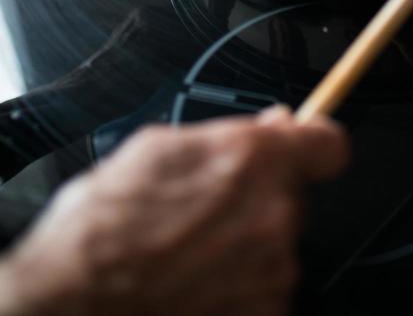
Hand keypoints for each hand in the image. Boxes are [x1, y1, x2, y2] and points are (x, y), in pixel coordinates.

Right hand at [0, 109, 348, 315]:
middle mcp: (274, 214)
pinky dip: (240, 284)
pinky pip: (265, 288)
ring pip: (277, 244)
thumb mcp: (160, 147)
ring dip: (248, 243)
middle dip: (262, 195)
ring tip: (192, 247)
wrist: (72, 298)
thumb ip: (230, 136)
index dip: (314, 144)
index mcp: (253, 159)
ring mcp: (272, 271)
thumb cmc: (105, 223)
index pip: (329, 145)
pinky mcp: (263, 313)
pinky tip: (195, 278)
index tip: (305, 147)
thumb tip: (273, 125)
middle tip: (211, 204)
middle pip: (295, 196)